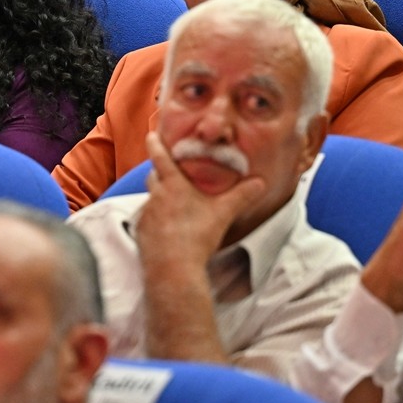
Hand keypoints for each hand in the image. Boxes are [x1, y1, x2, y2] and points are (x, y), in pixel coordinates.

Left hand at [136, 132, 266, 266]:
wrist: (174, 267)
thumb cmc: (197, 236)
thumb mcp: (223, 213)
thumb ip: (242, 196)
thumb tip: (260, 182)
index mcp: (173, 185)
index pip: (161, 157)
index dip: (156, 144)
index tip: (151, 135)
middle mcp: (156, 196)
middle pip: (153, 176)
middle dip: (159, 172)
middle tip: (168, 172)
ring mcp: (146, 214)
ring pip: (151, 199)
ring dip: (159, 199)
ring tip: (173, 206)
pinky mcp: (141, 231)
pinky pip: (147, 220)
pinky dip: (156, 220)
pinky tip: (167, 229)